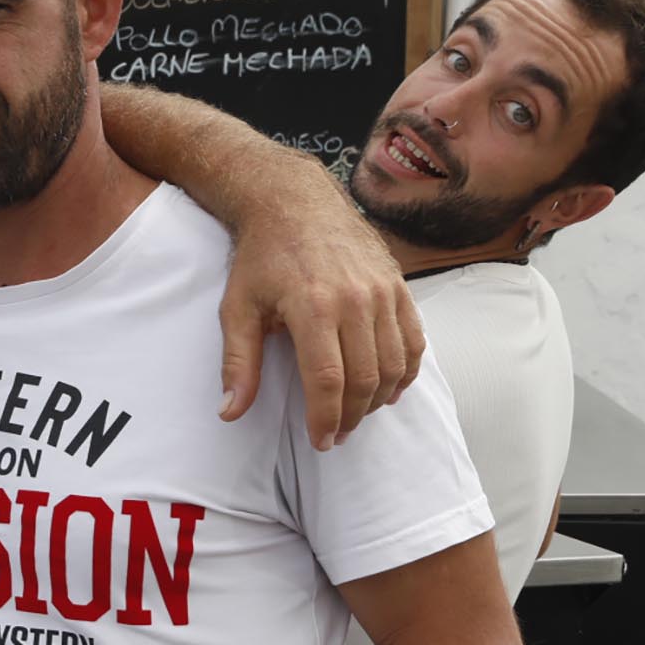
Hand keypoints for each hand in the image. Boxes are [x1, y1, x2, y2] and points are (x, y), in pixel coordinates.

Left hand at [218, 191, 423, 448]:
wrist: (295, 203)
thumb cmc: (262, 258)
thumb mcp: (237, 308)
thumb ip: (238, 363)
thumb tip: (230, 412)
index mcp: (313, 306)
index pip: (329, 380)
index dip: (326, 418)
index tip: (320, 441)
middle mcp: (356, 299)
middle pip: (366, 378)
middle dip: (352, 417)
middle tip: (337, 436)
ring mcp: (383, 291)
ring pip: (395, 363)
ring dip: (379, 399)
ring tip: (358, 416)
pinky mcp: (399, 286)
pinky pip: (414, 339)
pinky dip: (407, 371)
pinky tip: (389, 390)